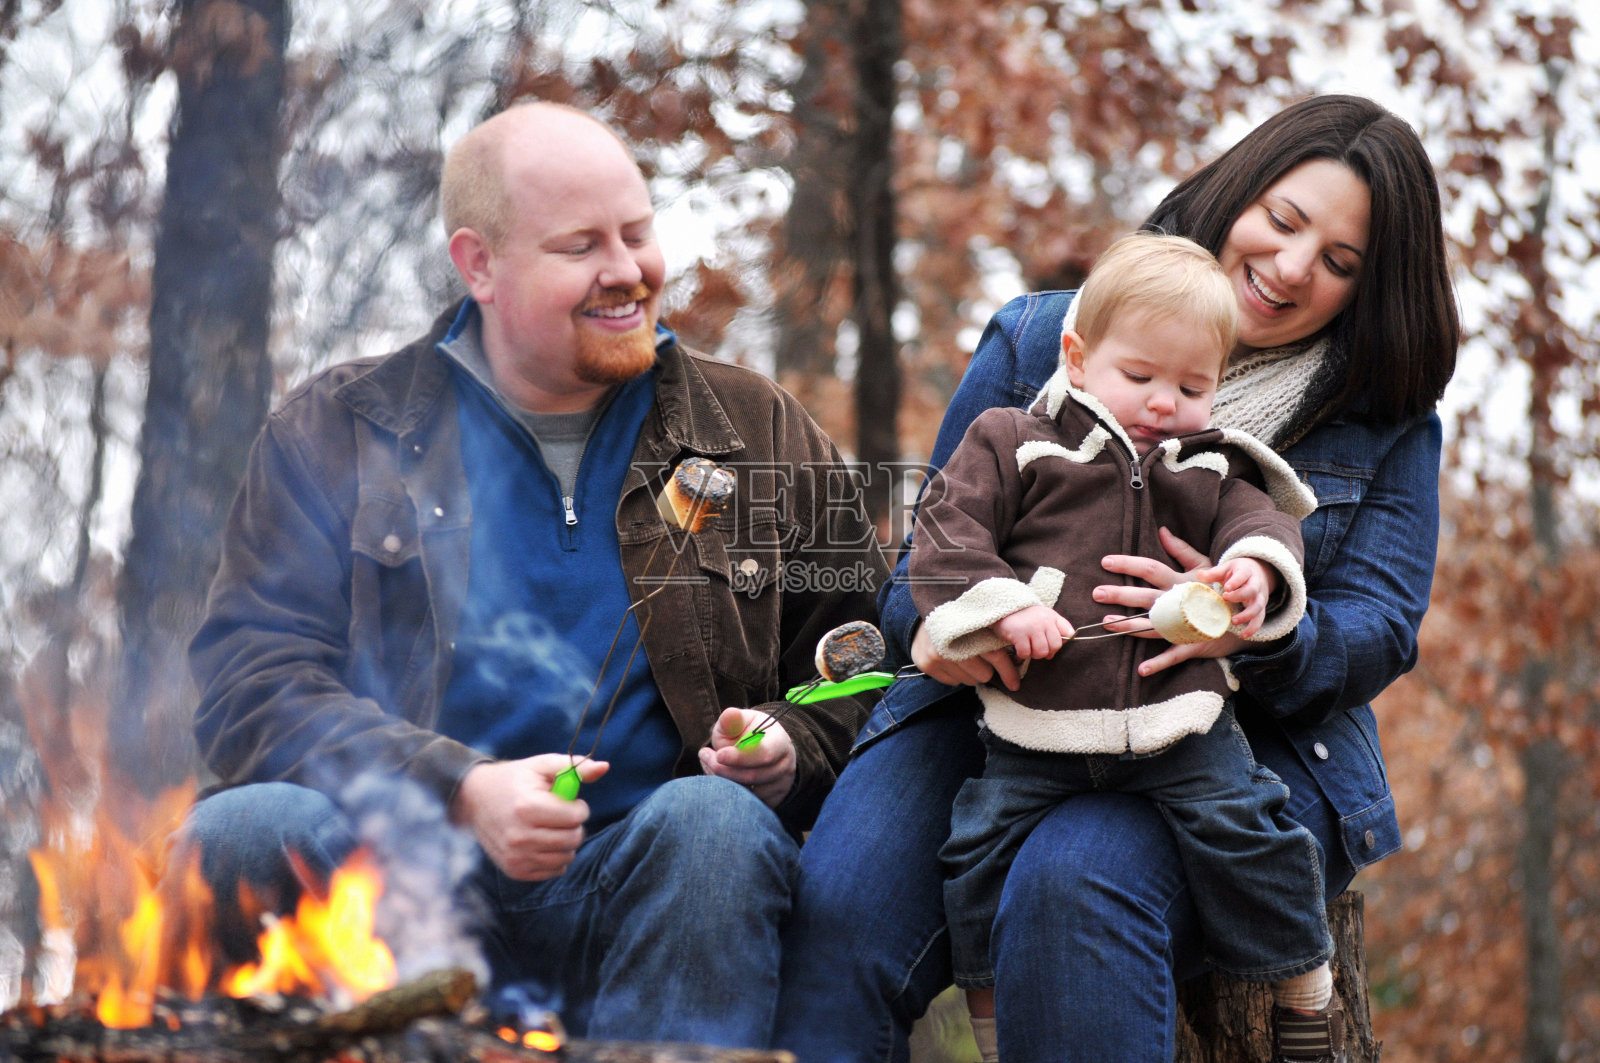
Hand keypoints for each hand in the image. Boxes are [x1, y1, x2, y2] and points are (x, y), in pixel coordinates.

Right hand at [450, 755, 608, 880]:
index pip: (576, 817)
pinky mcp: (514, 870)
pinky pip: (553, 871)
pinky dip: (555, 857)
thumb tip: (604, 767)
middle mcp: (520, 836)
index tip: (566, 800)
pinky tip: (542, 842)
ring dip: (566, 842)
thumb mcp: (542, 766)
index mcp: (528, 807)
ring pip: (566, 858)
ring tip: (550, 827)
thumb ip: (574, 767)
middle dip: (574, 825)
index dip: (578, 807)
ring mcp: (516, 857)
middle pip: (573, 839)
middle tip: (559, 815)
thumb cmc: (515, 780)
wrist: (474, 800)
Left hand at [699, 707, 796, 807]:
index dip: (740, 757)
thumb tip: (729, 715)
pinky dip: (729, 793)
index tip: (718, 754)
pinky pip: (747, 804)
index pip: (764, 754)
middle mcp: (785, 765)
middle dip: (723, 769)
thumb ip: (733, 719)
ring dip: (722, 780)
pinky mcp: (773, 801)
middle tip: (704, 755)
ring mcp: (780, 785)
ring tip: (708, 763)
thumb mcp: (740, 720)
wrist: (763, 747)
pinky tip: (719, 777)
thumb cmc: (748, 732)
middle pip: (752, 776)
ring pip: (747, 792)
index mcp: (780, 742)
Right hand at [910, 624, 1022, 690]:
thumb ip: (993, 634)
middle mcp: (951, 642)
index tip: (1015, 684)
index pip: (995, 655)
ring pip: (969, 681)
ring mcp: (937, 654)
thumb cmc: (958, 620)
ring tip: (964, 657)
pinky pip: (953, 682)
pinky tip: (951, 661)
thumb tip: (1018, 657)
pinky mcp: (927, 663)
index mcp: (970, 628)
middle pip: (983, 674)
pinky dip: (956, 675)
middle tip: (981, 660)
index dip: (1008, 671)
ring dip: (971, 674)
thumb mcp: (977, 621)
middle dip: (987, 671)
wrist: (923, 616)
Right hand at [992, 604, 1074, 659]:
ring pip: (1041, 652)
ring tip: (1028, 647)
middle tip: (1036, 648)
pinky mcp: (1018, 633)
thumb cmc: (1026, 616)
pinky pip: (1026, 653)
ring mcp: (1031, 627)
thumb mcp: (1044, 617)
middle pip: (1055, 646)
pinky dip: (1021, 654)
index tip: (1050, 643)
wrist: (1003, 608)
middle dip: (1046, 651)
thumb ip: (1056, 629)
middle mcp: (1044, 621)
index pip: (1068, 634)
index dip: (1060, 643)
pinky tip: (1018, 647)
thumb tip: (1058, 650)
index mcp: (1052, 617)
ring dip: (1033, 654)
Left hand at [1094, 526, 1243, 676]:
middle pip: (1146, 597)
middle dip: (1120, 594)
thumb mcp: (1203, 564)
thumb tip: (1161, 530)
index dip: (1128, 564)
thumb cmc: (1217, 588)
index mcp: (1181, 582)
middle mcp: (1180, 602)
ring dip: (1128, 626)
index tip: (1106, 562)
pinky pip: (1174, 655)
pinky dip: (1158, 664)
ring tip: (1105, 622)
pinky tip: (1141, 669)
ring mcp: (1186, 624)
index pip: (1151, 568)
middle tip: (1097, 592)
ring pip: (1152, 625)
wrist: (1244, 615)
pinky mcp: (1192, 643)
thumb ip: (1180, 549)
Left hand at [1196, 557, 1274, 637]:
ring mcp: (1260, 597)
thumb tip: (1199, 575)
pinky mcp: (1260, 608)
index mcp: (1247, 572)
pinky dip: (1253, 628)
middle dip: (1239, 595)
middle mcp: (1256, 584)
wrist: (1258, 572)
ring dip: (1247, 615)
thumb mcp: (1227, 568)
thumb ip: (1214, 573)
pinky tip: (1243, 635)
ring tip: (1233, 621)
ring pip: (1258, 606)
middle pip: (1252, 590)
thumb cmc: (1237, 572)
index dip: (1236, 581)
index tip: (1226, 587)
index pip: (1243, 575)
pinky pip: (1259, 619)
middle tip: (1225, 598)